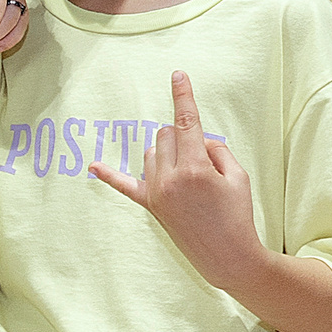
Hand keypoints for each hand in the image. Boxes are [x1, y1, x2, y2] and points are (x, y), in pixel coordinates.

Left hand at [90, 71, 264, 291]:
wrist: (229, 257)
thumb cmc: (238, 215)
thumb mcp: (239, 176)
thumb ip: (217, 150)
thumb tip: (197, 140)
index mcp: (194, 168)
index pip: (187, 122)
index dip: (183, 96)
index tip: (177, 74)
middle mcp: (169, 178)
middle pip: (167, 134)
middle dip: (185, 138)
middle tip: (207, 164)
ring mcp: (156, 192)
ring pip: (153, 152)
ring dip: (168, 153)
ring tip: (193, 180)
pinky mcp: (150, 205)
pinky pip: (125, 185)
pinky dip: (110, 176)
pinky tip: (93, 168)